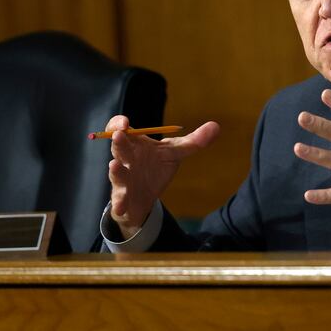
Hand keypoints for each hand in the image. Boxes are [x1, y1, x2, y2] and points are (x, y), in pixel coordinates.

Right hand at [106, 115, 219, 238]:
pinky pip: (119, 202)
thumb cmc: (156, 168)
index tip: (126, 122)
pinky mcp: (123, 199)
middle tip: (119, 135)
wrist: (146, 198)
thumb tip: (216, 126)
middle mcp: (125, 160)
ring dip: (115, 170)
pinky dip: (119, 204)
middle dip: (119, 142)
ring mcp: (122, 180)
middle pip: (118, 149)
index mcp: (135, 144)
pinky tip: (121, 207)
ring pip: (116, 174)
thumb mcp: (175, 154)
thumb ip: (194, 142)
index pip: (119, 129)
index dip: (118, 123)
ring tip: (114, 165)